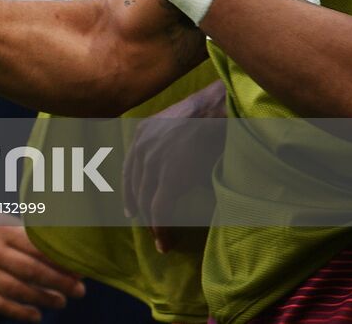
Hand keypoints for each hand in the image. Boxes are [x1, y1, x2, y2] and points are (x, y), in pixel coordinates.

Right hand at [0, 208, 84, 322]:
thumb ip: (22, 234)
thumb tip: (57, 250)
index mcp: (0, 229)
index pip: (38, 248)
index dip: (61, 261)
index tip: (79, 270)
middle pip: (32, 271)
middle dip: (60, 283)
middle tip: (79, 290)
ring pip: (18, 290)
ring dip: (44, 299)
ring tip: (61, 302)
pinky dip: (20, 312)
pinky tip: (35, 315)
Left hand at [123, 82, 224, 252]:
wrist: (222, 109)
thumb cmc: (210, 118)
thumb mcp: (179, 126)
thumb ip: (169, 145)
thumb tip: (178, 166)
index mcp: (142, 133)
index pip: (129, 169)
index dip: (130, 192)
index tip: (131, 210)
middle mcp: (141, 147)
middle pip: (135, 186)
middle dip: (140, 210)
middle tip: (148, 228)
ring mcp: (154, 161)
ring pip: (146, 201)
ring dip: (152, 223)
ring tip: (161, 239)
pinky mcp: (170, 177)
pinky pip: (159, 209)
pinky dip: (161, 228)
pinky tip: (165, 241)